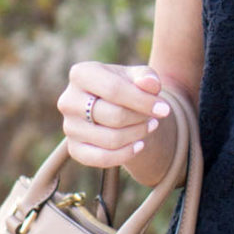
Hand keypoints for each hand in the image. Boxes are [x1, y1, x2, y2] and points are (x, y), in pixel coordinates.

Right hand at [57, 62, 171, 167]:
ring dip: (137, 135)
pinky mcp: (74, 149)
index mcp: (81, 74)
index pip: (114, 90)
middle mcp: (68, 100)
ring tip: (148, 127)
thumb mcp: (138, 77)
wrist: (115, 108)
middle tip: (154, 118)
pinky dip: (126, 154)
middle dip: (141, 119)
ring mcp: (69, 127)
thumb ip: (147, 77)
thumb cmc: (127, 88)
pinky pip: (102, 158)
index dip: (143, 102)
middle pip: (114, 116)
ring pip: (111, 139)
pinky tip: (139, 145)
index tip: (165, 109)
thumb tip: (150, 84)